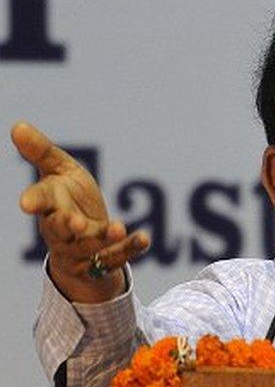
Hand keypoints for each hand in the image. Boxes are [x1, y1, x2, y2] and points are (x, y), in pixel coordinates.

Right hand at [11, 121, 150, 302]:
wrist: (84, 241)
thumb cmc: (69, 198)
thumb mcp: (59, 171)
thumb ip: (41, 152)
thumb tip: (18, 125)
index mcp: (50, 204)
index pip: (40, 201)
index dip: (33, 201)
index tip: (26, 203)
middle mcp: (61, 230)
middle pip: (60, 230)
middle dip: (67, 226)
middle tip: (76, 223)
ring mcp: (81, 249)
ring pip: (88, 247)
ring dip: (102, 238)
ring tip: (118, 228)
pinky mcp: (102, 261)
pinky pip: (116, 257)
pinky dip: (130, 248)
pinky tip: (144, 238)